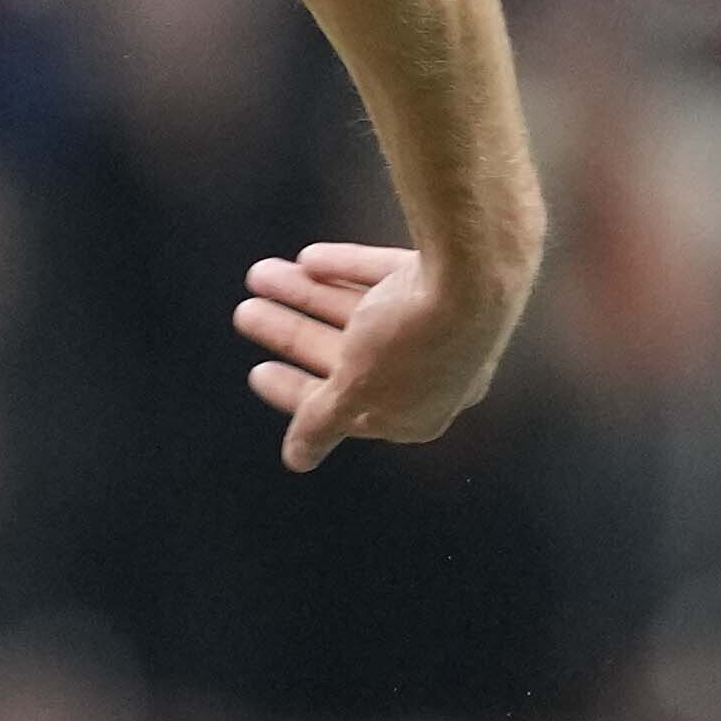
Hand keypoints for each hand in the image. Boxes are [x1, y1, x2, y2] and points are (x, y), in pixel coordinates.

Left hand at [239, 238, 506, 468]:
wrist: (473, 277)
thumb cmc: (413, 346)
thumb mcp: (355, 393)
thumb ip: (321, 423)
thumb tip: (297, 461)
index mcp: (418, 414)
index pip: (344, 410)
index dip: (296, 391)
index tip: (258, 371)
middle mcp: (433, 372)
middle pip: (346, 355)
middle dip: (292, 333)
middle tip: (247, 311)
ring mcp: (440, 324)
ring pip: (362, 313)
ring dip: (307, 295)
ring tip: (262, 273)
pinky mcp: (443, 279)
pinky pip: (384, 277)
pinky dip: (346, 269)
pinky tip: (309, 258)